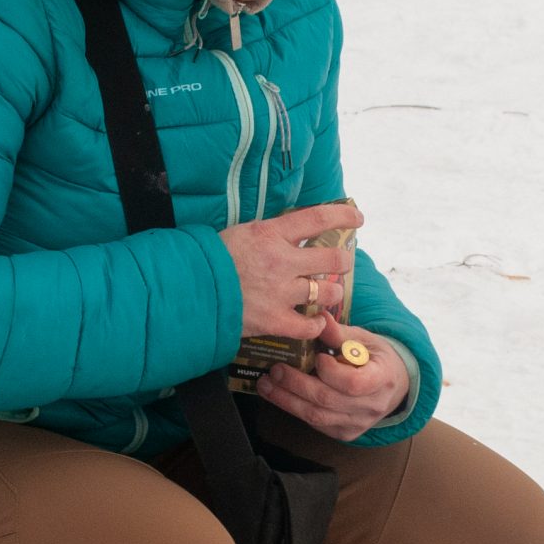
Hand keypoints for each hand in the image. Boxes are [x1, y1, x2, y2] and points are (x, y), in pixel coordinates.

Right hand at [220, 203, 359, 340]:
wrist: (186, 290)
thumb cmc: (209, 259)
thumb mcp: (240, 234)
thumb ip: (268, 235)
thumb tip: (291, 233)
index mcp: (270, 234)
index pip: (317, 218)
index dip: (343, 216)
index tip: (357, 219)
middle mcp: (281, 261)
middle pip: (332, 259)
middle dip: (342, 262)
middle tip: (339, 265)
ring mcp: (279, 293)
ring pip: (325, 293)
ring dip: (329, 294)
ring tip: (323, 295)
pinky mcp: (273, 320)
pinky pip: (308, 326)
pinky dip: (315, 325)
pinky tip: (314, 323)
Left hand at [256, 316, 407, 439]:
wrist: (394, 385)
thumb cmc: (377, 358)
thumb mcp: (365, 339)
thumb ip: (340, 333)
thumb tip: (318, 318)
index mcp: (383, 379)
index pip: (354, 383)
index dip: (330, 372)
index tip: (317, 357)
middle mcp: (372, 406)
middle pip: (327, 400)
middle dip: (296, 384)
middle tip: (275, 370)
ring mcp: (358, 423)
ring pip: (317, 416)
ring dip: (287, 400)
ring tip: (266, 385)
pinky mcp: (345, 433)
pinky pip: (316, 423)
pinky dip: (295, 409)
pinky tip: (280, 395)